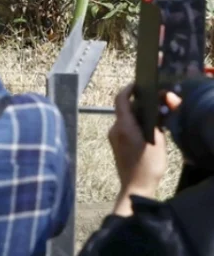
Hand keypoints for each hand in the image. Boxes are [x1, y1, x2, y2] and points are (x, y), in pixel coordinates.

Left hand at [107, 84, 176, 214]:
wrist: (135, 186)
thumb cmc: (147, 165)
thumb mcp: (157, 142)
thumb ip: (154, 124)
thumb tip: (155, 110)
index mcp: (124, 126)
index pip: (121, 100)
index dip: (128, 89)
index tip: (136, 85)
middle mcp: (115, 129)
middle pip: (124, 109)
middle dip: (137, 104)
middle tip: (153, 104)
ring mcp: (113, 137)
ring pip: (124, 119)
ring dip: (136, 116)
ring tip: (152, 119)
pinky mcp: (115, 143)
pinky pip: (123, 128)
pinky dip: (133, 125)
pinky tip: (145, 131)